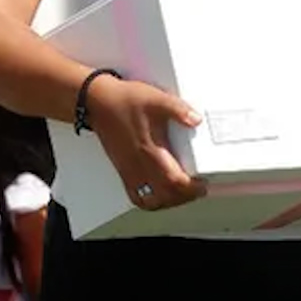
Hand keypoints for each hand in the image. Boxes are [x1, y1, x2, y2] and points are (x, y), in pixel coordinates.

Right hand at [84, 74, 206, 210]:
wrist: (97, 102)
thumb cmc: (124, 101)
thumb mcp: (156, 98)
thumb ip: (177, 109)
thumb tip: (196, 120)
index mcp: (148, 150)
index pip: (172, 180)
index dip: (191, 188)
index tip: (203, 184)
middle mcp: (138, 165)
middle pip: (164, 195)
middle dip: (185, 197)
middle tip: (199, 190)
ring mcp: (128, 171)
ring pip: (150, 201)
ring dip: (169, 202)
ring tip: (182, 193)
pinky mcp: (122, 170)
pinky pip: (137, 197)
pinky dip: (151, 201)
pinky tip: (161, 193)